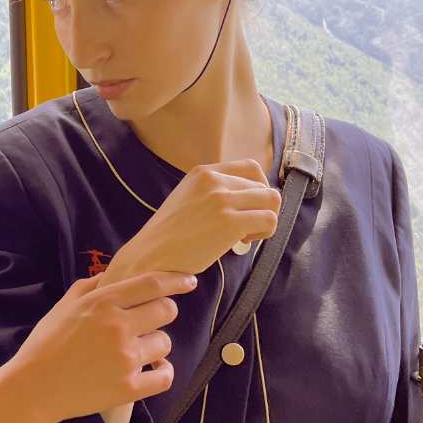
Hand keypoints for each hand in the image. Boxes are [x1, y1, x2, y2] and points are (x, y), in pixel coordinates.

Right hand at [7, 271, 195, 422]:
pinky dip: (163, 371)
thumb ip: (93, 285)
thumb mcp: (65, 305)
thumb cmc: (46, 343)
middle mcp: (118, 328)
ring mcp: (125, 359)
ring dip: (156, 344)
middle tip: (150, 321)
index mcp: (102, 303)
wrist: (34, 387)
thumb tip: (119, 275)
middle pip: (166, 311)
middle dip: (163, 312)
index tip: (189, 282)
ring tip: (137, 350)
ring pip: (165, 343)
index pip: (152, 284)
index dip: (176, 280)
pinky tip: (153, 368)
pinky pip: (165, 376)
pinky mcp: (129, 388)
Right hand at [104, 159, 280, 281]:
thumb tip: (250, 199)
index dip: (259, 187)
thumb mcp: (188, 198)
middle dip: (259, 208)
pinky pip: (269, 220)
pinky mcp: (230, 222)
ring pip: (271, 200)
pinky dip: (264, 233)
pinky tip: (242, 242)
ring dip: (265, 219)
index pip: (251, 167)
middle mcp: (213, 180)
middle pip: (263, 186)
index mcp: (203, 172)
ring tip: (245, 235)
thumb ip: (214, 192)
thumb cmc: (169, 235)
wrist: (150, 255)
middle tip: (243, 228)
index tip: (250, 206)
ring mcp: (222, 199)